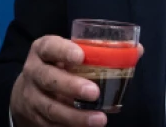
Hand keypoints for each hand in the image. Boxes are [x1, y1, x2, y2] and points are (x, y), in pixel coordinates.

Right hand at [10, 35, 142, 126]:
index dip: (64, 51)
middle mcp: (34, 72)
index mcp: (43, 51)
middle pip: (49, 79)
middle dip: (71, 86)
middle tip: (94, 92)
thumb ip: (100, 52)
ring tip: (99, 119)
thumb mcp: (70, 53)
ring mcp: (31, 96)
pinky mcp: (34, 117)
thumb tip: (137, 50)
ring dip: (76, 116)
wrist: (27, 90)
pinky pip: (51, 125)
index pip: (50, 47)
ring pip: (51, 107)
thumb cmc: (58, 66)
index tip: (81, 55)